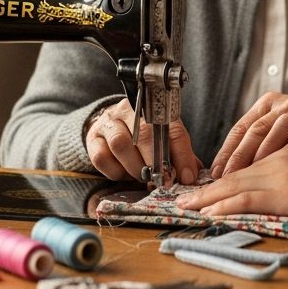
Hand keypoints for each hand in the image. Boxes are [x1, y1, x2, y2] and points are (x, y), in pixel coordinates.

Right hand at [83, 99, 201, 183]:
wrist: (110, 125)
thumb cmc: (144, 134)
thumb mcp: (164, 138)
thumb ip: (179, 154)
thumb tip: (195, 175)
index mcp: (154, 108)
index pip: (172, 128)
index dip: (182, 154)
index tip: (187, 176)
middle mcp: (130, 110)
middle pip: (145, 133)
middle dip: (157, 162)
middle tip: (163, 180)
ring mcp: (109, 123)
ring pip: (121, 144)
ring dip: (135, 167)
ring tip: (143, 177)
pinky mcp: (93, 138)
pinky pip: (102, 157)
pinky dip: (115, 171)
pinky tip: (123, 173)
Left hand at [176, 147, 287, 217]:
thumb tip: (278, 187)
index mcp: (287, 153)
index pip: (247, 164)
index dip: (224, 177)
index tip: (206, 188)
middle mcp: (280, 159)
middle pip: (235, 173)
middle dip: (208, 188)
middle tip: (185, 200)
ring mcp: (281, 174)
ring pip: (235, 184)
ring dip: (209, 197)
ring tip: (189, 208)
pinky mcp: (285, 192)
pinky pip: (247, 198)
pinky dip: (226, 206)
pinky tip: (210, 213)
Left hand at [210, 92, 287, 177]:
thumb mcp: (279, 129)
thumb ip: (257, 144)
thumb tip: (225, 173)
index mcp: (268, 104)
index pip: (242, 128)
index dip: (227, 151)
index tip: (215, 173)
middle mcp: (284, 105)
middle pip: (257, 129)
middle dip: (240, 156)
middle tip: (225, 178)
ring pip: (279, 129)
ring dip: (264, 153)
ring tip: (250, 175)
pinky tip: (286, 162)